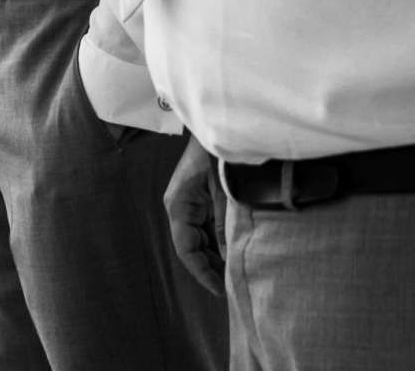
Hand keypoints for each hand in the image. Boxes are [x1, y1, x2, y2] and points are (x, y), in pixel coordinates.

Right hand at [164, 134, 224, 296]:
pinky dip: (219, 240)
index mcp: (179, 204)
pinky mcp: (202, 198)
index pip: (186, 249)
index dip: (202, 272)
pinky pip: (207, 226)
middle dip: (210, 267)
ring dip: (215, 255)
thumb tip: (229, 258)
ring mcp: (190, 202)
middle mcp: (180, 206)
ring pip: (200, 238)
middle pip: (192, 246)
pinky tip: (234, 251)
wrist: (225, 124)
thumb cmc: (221, 152)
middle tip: (232, 288)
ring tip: (235, 275)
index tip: (220, 290)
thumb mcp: (225, 191)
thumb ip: (224, 224)